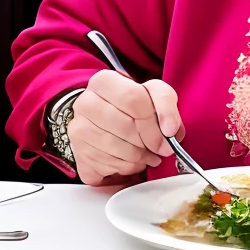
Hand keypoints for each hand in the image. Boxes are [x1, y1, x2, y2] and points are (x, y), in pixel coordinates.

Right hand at [66, 70, 185, 185]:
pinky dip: (128, 168)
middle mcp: (85, 104)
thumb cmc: (130, 106)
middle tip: (159, 147)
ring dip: (141, 156)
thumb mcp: (152, 93)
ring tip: (147, 153)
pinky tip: (131, 160)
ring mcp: (78, 130)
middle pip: (126, 127)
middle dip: (150, 142)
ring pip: (118, 150)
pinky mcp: (79, 155)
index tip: (168, 135)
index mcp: (103, 82)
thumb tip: (171, 130)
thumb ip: (166, 103)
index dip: (154, 121)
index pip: (133, 99)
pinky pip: (110, 167)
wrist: (102, 121)